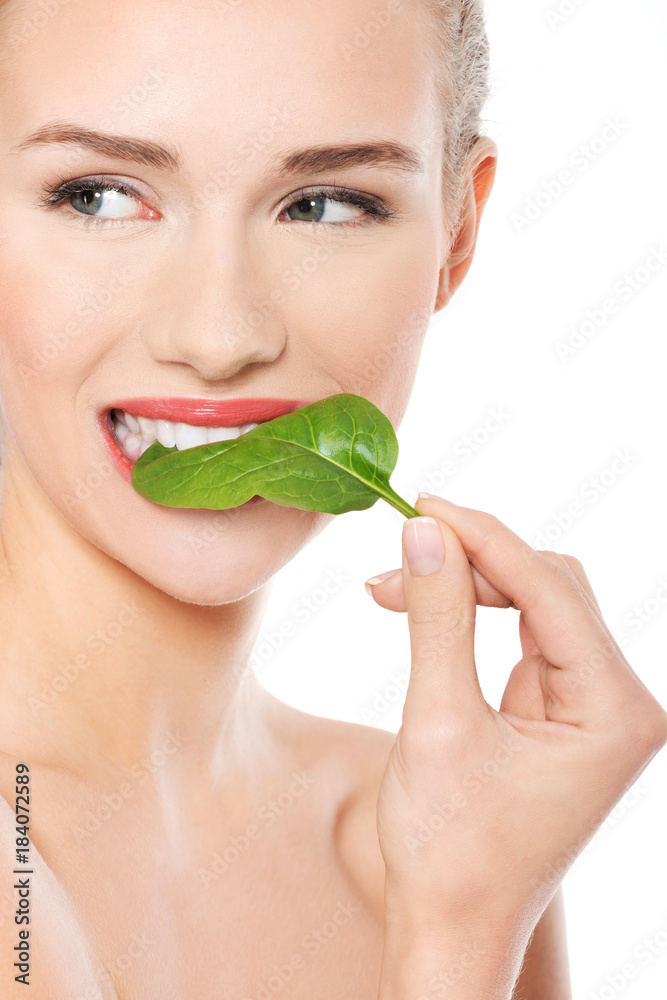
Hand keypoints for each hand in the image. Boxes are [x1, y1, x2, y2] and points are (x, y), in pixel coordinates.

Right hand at [370, 494, 666, 937]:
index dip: (485, 540)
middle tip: (401, 549)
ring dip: (469, 587)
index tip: (422, 505)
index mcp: (616, 712)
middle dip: (475, 564)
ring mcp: (594, 709)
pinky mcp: (562, 714)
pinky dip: (474, 618)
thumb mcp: (439, 724)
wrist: (452, 928)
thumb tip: (424, 533)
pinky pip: (524, 639)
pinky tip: (424, 611)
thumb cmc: (450, 850)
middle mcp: (620, 705)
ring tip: (393, 588)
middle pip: (551, 588)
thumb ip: (437, 620)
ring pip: (536, 606)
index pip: (550, 590)